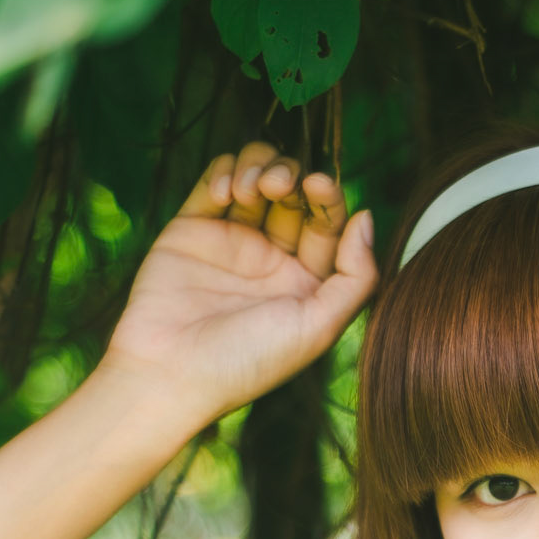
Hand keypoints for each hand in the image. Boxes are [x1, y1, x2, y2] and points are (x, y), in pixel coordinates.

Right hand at [98, 140, 380, 424]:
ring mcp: (231, 240)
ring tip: (253, 188)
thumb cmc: (250, 360)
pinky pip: (213, 181)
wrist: (172, 371)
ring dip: (260, 167)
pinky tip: (224, 193)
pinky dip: (223, 172)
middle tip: (280, 186)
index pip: (328, 224)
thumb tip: (366, 217)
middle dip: (292, 177)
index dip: (329, 197)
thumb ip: (356, 276)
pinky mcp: (191, 227)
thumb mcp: (319, 327)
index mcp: (307, 282)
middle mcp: (272, 259)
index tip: (320, 186)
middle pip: (294, 193)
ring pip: (256, 177)